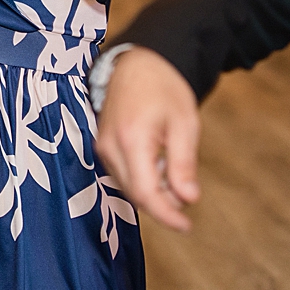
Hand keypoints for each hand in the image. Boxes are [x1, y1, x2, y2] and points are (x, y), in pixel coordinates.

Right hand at [95, 47, 201, 231]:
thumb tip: (188, 199)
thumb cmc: (164, 88)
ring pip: (126, 186)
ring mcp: (102, 146)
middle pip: (134, 193)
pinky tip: (157, 162)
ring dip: (151, 190)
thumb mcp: (185, 124)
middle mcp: (110, 146)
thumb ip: (184, 164)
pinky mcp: (102, 145)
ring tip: (172, 168)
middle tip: (186, 190)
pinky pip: (121, 174)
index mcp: (132, 140)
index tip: (187, 226)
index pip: (145, 192)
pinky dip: (141, 178)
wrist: (136, 62)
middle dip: (162, 203)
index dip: (166, 215)